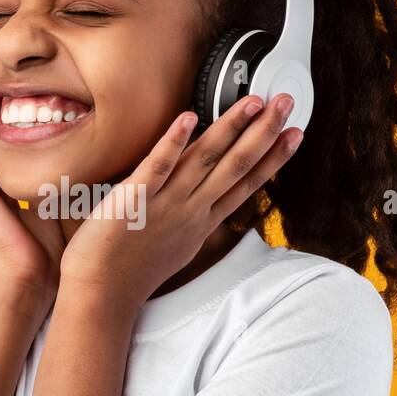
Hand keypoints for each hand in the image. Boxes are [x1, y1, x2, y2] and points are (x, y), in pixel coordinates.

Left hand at [58, 92, 302, 310]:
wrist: (101, 294)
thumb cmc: (131, 271)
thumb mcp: (176, 246)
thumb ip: (191, 218)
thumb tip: (203, 200)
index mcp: (201, 222)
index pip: (246, 184)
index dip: (273, 158)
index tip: (294, 134)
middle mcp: (191, 211)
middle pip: (236, 166)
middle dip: (264, 132)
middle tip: (286, 102)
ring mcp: (166, 204)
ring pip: (206, 160)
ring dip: (231, 127)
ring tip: (254, 101)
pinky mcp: (135, 199)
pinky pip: (158, 166)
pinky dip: (175, 141)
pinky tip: (190, 117)